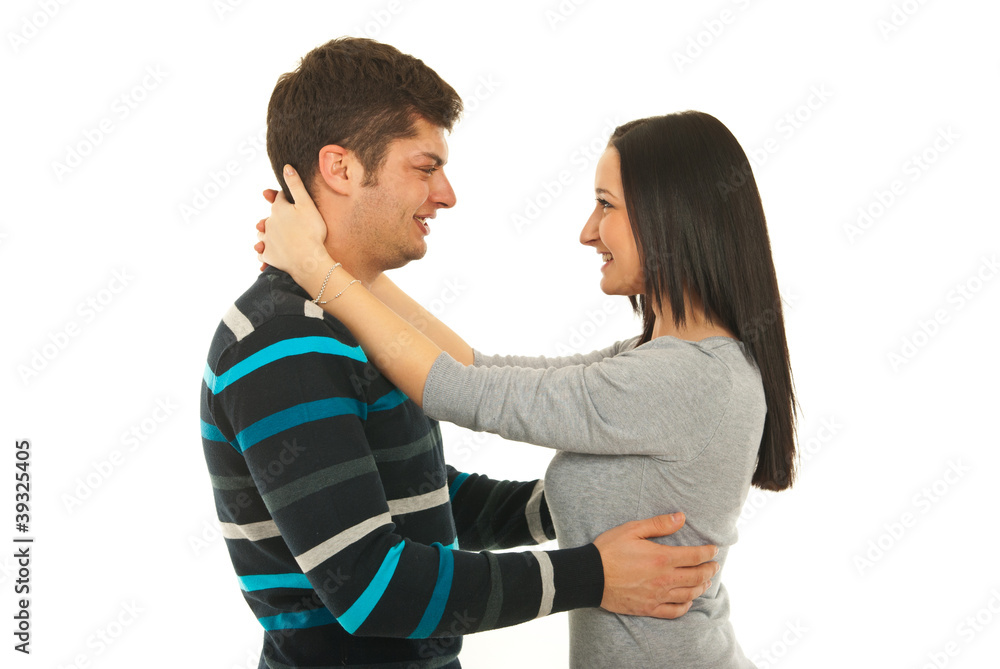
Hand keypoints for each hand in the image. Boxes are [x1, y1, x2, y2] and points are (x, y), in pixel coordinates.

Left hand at [255, 165, 330, 279]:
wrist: (308, 260)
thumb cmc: (311, 231)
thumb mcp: (307, 204)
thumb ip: (296, 186)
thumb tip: (286, 167)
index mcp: (278, 209)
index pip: (280, 198)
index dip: (287, 198)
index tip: (292, 200)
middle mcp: (269, 222)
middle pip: (270, 216)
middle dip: (276, 217)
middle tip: (286, 221)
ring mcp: (267, 240)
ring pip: (263, 233)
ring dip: (266, 234)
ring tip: (275, 237)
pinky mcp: (268, 256)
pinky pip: (262, 253)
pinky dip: (265, 252)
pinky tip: (269, 253)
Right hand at [593, 512, 718, 618]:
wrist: (590, 576)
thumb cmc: (609, 550)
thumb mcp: (632, 529)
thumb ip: (659, 524)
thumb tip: (681, 517)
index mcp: (662, 558)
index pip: (695, 556)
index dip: (708, 553)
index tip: (714, 550)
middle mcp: (664, 579)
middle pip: (697, 577)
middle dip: (709, 570)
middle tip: (714, 565)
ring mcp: (657, 596)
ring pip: (689, 594)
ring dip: (701, 587)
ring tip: (705, 581)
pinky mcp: (649, 608)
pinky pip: (674, 611)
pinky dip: (686, 606)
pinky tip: (688, 600)